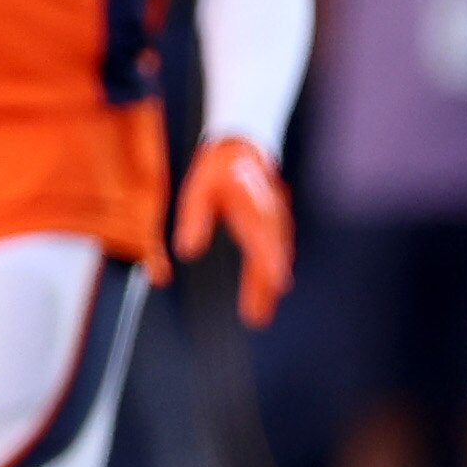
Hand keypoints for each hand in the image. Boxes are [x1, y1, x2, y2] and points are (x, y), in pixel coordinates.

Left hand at [172, 137, 293, 326]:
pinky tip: (266, 293)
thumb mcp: (199, 189)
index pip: (264, 235)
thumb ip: (195, 218)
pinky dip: (272, 272)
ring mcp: (276, 218)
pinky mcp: (276, 225)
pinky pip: (277, 252)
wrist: (241, 150)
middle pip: (274, 252)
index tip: (275, 283)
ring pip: (278, 255)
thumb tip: (188, 250)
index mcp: (252, 201)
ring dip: (269, 283)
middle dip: (266, 284)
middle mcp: (270, 212)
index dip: (270, 260)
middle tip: (256, 316)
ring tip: (257, 314)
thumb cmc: (218, 170)